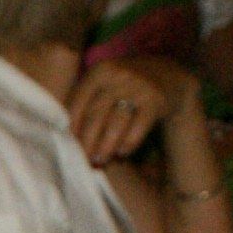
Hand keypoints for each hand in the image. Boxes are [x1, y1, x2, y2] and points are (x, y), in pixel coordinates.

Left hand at [69, 58, 195, 165]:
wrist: (168, 74)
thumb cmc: (125, 85)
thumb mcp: (105, 82)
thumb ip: (86, 101)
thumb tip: (64, 134)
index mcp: (98, 71)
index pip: (78, 103)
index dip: (72, 128)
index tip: (68, 147)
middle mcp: (117, 75)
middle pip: (95, 115)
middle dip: (87, 142)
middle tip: (84, 161)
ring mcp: (137, 86)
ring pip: (116, 123)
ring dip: (106, 146)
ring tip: (100, 161)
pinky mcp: (156, 99)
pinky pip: (139, 126)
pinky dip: (129, 142)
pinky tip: (122, 153)